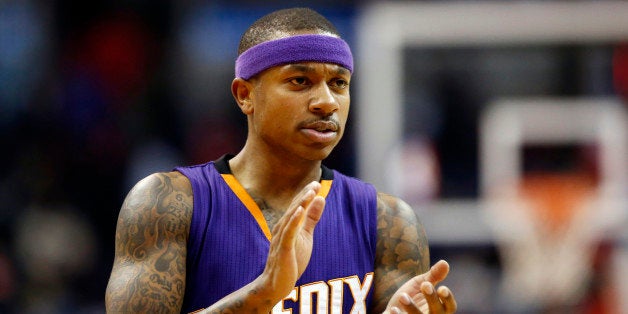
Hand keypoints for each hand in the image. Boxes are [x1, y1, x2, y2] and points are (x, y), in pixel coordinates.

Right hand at [257, 181, 325, 300]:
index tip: (316, 183)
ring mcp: (281, 239)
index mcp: (287, 225)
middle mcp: (281, 229)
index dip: (306, 195)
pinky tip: (300, 210)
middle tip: (315, 184)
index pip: (297, 206)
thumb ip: (311, 218)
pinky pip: (288, 233)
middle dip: (304, 196)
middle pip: (294, 208)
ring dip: (300, 204)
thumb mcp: (305, 236)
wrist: (276, 285)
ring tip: (310, 192)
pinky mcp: (283, 249)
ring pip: (291, 218)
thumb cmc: (290, 261)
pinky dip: (294, 220)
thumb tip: (320, 199)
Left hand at [383, 260, 456, 313]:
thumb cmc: (412, 295)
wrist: (393, 308)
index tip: (442, 288)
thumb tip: (444, 262)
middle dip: (432, 298)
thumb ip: (433, 275)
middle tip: (425, 284)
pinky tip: (393, 308)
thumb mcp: (422, 283)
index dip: (448, 299)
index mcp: (440, 308)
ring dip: (412, 308)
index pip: (450, 307)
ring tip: (403, 296)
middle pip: (437, 312)